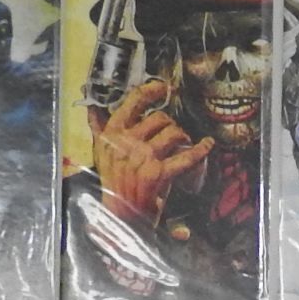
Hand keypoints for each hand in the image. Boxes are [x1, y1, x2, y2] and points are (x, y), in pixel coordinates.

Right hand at [88, 78, 212, 226]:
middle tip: (172, 132)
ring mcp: (143, 158)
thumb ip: (97, 127)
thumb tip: (91, 105)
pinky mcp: (158, 174)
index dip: (151, 91)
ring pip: (172, 133)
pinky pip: (186, 156)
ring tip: (182, 141)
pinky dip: (200, 149)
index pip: (133, 102)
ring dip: (182, 135)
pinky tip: (208, 144)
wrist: (119, 211)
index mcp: (111, 133)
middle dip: (170, 123)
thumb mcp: (100, 151)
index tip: (164, 87)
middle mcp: (126, 142)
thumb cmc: (114, 179)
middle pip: (159, 118)